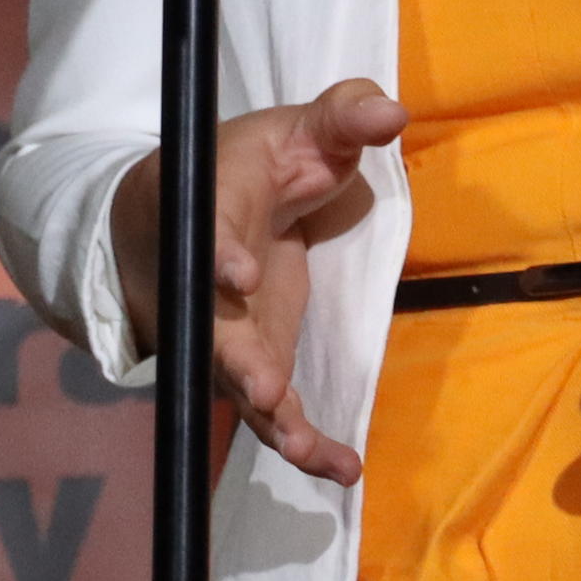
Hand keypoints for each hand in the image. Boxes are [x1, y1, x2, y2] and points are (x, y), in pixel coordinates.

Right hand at [106, 77, 394, 486]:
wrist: (189, 213)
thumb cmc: (245, 166)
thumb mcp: (294, 128)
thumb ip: (342, 115)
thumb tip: (391, 111)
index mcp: (208, 212)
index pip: (208, 235)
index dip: (220, 257)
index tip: (240, 275)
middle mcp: (205, 286)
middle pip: (213, 331)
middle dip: (237, 361)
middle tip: (262, 387)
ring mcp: (226, 334)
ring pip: (239, 385)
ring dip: (272, 421)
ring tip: (306, 450)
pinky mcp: (255, 365)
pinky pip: (275, 415)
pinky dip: (308, 445)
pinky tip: (345, 470)